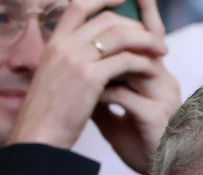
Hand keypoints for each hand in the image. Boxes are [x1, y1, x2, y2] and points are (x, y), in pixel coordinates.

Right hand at [11, 0, 176, 171]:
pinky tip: (154, 70)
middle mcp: (63, 45)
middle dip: (136, 25)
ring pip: (119, 35)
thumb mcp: (56, 75)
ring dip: (146, 41)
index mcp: (54, 42)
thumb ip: (71, 58)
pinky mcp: (89, 78)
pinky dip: (143, 62)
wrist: (39, 133)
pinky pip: (125, 60)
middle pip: (106, 18)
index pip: (78, 5)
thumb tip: (97, 51)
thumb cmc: (50, 110)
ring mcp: (75, 59)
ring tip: (163, 52)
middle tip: (156, 39)